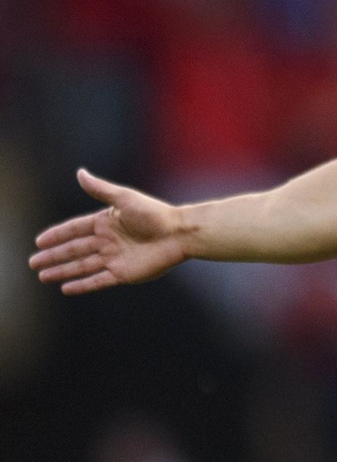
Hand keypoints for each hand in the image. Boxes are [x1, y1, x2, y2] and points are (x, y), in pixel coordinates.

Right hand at [30, 170, 187, 294]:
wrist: (179, 234)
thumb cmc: (155, 213)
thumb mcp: (124, 199)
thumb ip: (100, 190)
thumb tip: (79, 173)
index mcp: (106, 222)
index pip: (75, 229)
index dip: (57, 235)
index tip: (39, 241)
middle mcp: (108, 241)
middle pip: (74, 250)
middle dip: (53, 256)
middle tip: (33, 263)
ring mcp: (115, 258)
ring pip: (82, 266)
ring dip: (62, 271)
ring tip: (43, 276)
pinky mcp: (124, 273)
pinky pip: (98, 280)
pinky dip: (82, 285)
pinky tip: (66, 288)